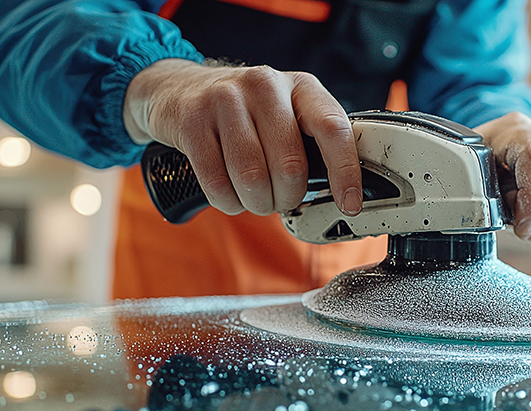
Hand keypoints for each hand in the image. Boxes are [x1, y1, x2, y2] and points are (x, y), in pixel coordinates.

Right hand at [123, 59, 362, 216]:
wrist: (180, 89)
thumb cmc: (248, 113)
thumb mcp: (289, 114)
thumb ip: (316, 143)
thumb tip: (346, 193)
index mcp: (300, 87)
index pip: (333, 129)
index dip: (346, 172)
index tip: (350, 204)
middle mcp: (264, 86)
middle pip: (290, 166)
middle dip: (288, 197)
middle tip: (281, 197)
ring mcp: (224, 100)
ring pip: (253, 179)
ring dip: (258, 202)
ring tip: (256, 196)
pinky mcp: (191, 122)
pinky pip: (218, 185)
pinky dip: (229, 202)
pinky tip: (231, 193)